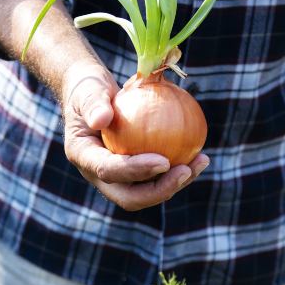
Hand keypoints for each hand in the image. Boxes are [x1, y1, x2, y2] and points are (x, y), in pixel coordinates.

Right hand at [61, 68, 209, 210]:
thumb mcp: (87, 89)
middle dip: (160, 191)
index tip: (163, 161)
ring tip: (200, 161)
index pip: (109, 171)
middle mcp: (100, 176)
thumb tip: (102, 119)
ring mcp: (119, 178)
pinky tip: (200, 155)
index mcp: (84, 158)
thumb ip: (93, 103)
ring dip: (176, 182)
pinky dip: (180, 170)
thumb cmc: (89, 87)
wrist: (91, 96)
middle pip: (130, 197)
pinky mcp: (136, 174)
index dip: (136, 170)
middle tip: (185, 171)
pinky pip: (160, 177)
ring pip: (149, 192)